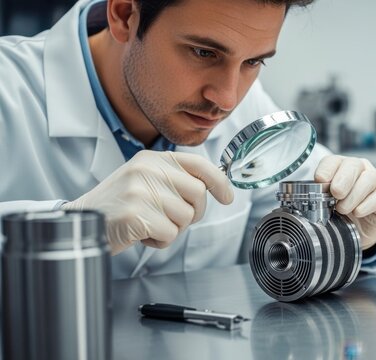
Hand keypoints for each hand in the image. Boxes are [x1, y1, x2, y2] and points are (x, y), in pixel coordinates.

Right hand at [62, 151, 232, 254]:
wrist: (80, 222)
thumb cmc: (118, 206)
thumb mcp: (144, 181)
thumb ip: (173, 180)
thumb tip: (212, 187)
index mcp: (152, 159)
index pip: (198, 164)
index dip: (219, 181)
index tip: (227, 197)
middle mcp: (148, 170)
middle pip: (198, 194)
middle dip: (192, 213)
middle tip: (171, 218)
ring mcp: (141, 190)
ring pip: (185, 217)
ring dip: (171, 229)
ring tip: (147, 224)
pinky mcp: (136, 214)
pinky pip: (169, 234)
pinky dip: (159, 242)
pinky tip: (140, 234)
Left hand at [314, 155, 375, 249]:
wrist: (358, 231)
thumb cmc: (341, 213)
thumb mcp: (326, 204)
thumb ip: (320, 196)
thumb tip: (310, 196)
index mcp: (340, 167)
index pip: (333, 161)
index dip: (326, 169)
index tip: (320, 181)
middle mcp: (360, 169)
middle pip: (353, 165)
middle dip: (342, 179)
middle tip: (335, 194)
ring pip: (369, 178)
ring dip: (354, 195)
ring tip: (343, 209)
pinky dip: (368, 204)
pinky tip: (358, 212)